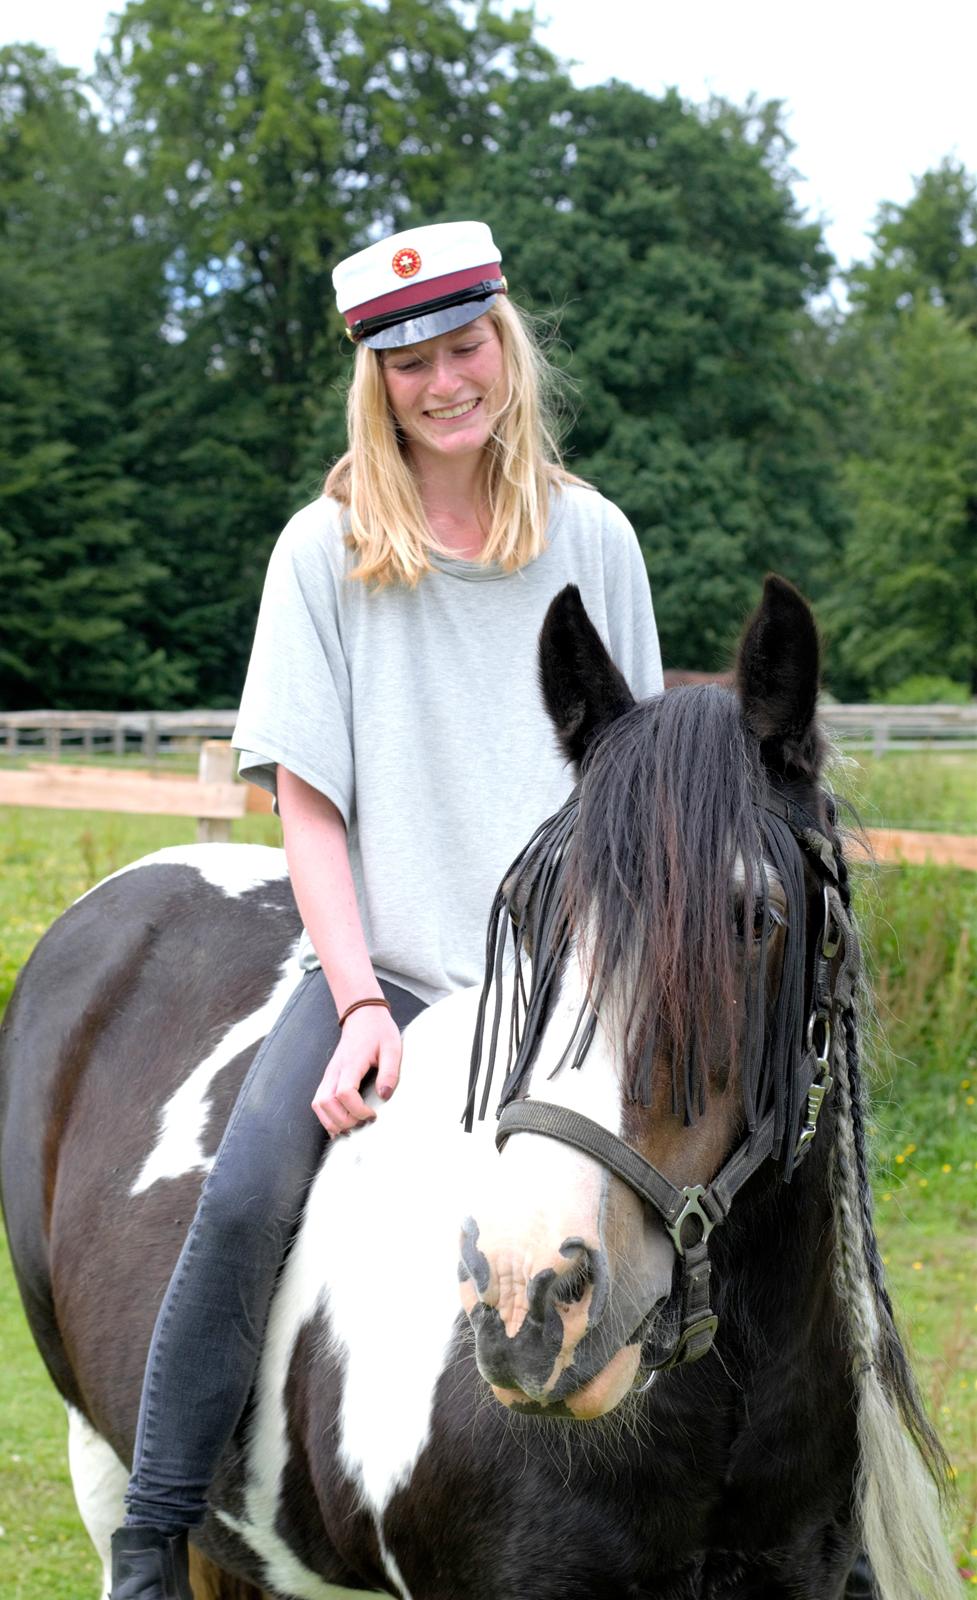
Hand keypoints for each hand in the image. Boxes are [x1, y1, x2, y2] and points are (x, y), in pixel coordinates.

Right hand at [312, 1005, 402, 1135]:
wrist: (362, 1015)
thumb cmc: (378, 1031)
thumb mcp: (392, 1048)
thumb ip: (389, 1072)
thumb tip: (384, 1096)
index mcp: (351, 1063)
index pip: (344, 1093)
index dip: (357, 1109)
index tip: (373, 1114)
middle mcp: (335, 1070)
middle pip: (326, 1103)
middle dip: (343, 1120)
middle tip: (363, 1123)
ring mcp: (329, 1074)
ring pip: (318, 1104)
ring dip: (331, 1121)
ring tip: (351, 1127)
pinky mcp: (328, 1078)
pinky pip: (319, 1101)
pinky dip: (326, 1116)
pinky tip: (340, 1124)